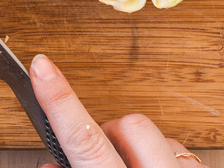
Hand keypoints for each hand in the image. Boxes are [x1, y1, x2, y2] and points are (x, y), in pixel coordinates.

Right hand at [29, 54, 206, 167]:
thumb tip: (50, 165)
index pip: (84, 139)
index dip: (60, 100)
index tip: (41, 66)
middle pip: (128, 124)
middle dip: (109, 133)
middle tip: (100, 156)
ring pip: (158, 134)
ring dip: (137, 148)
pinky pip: (182, 151)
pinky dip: (162, 157)